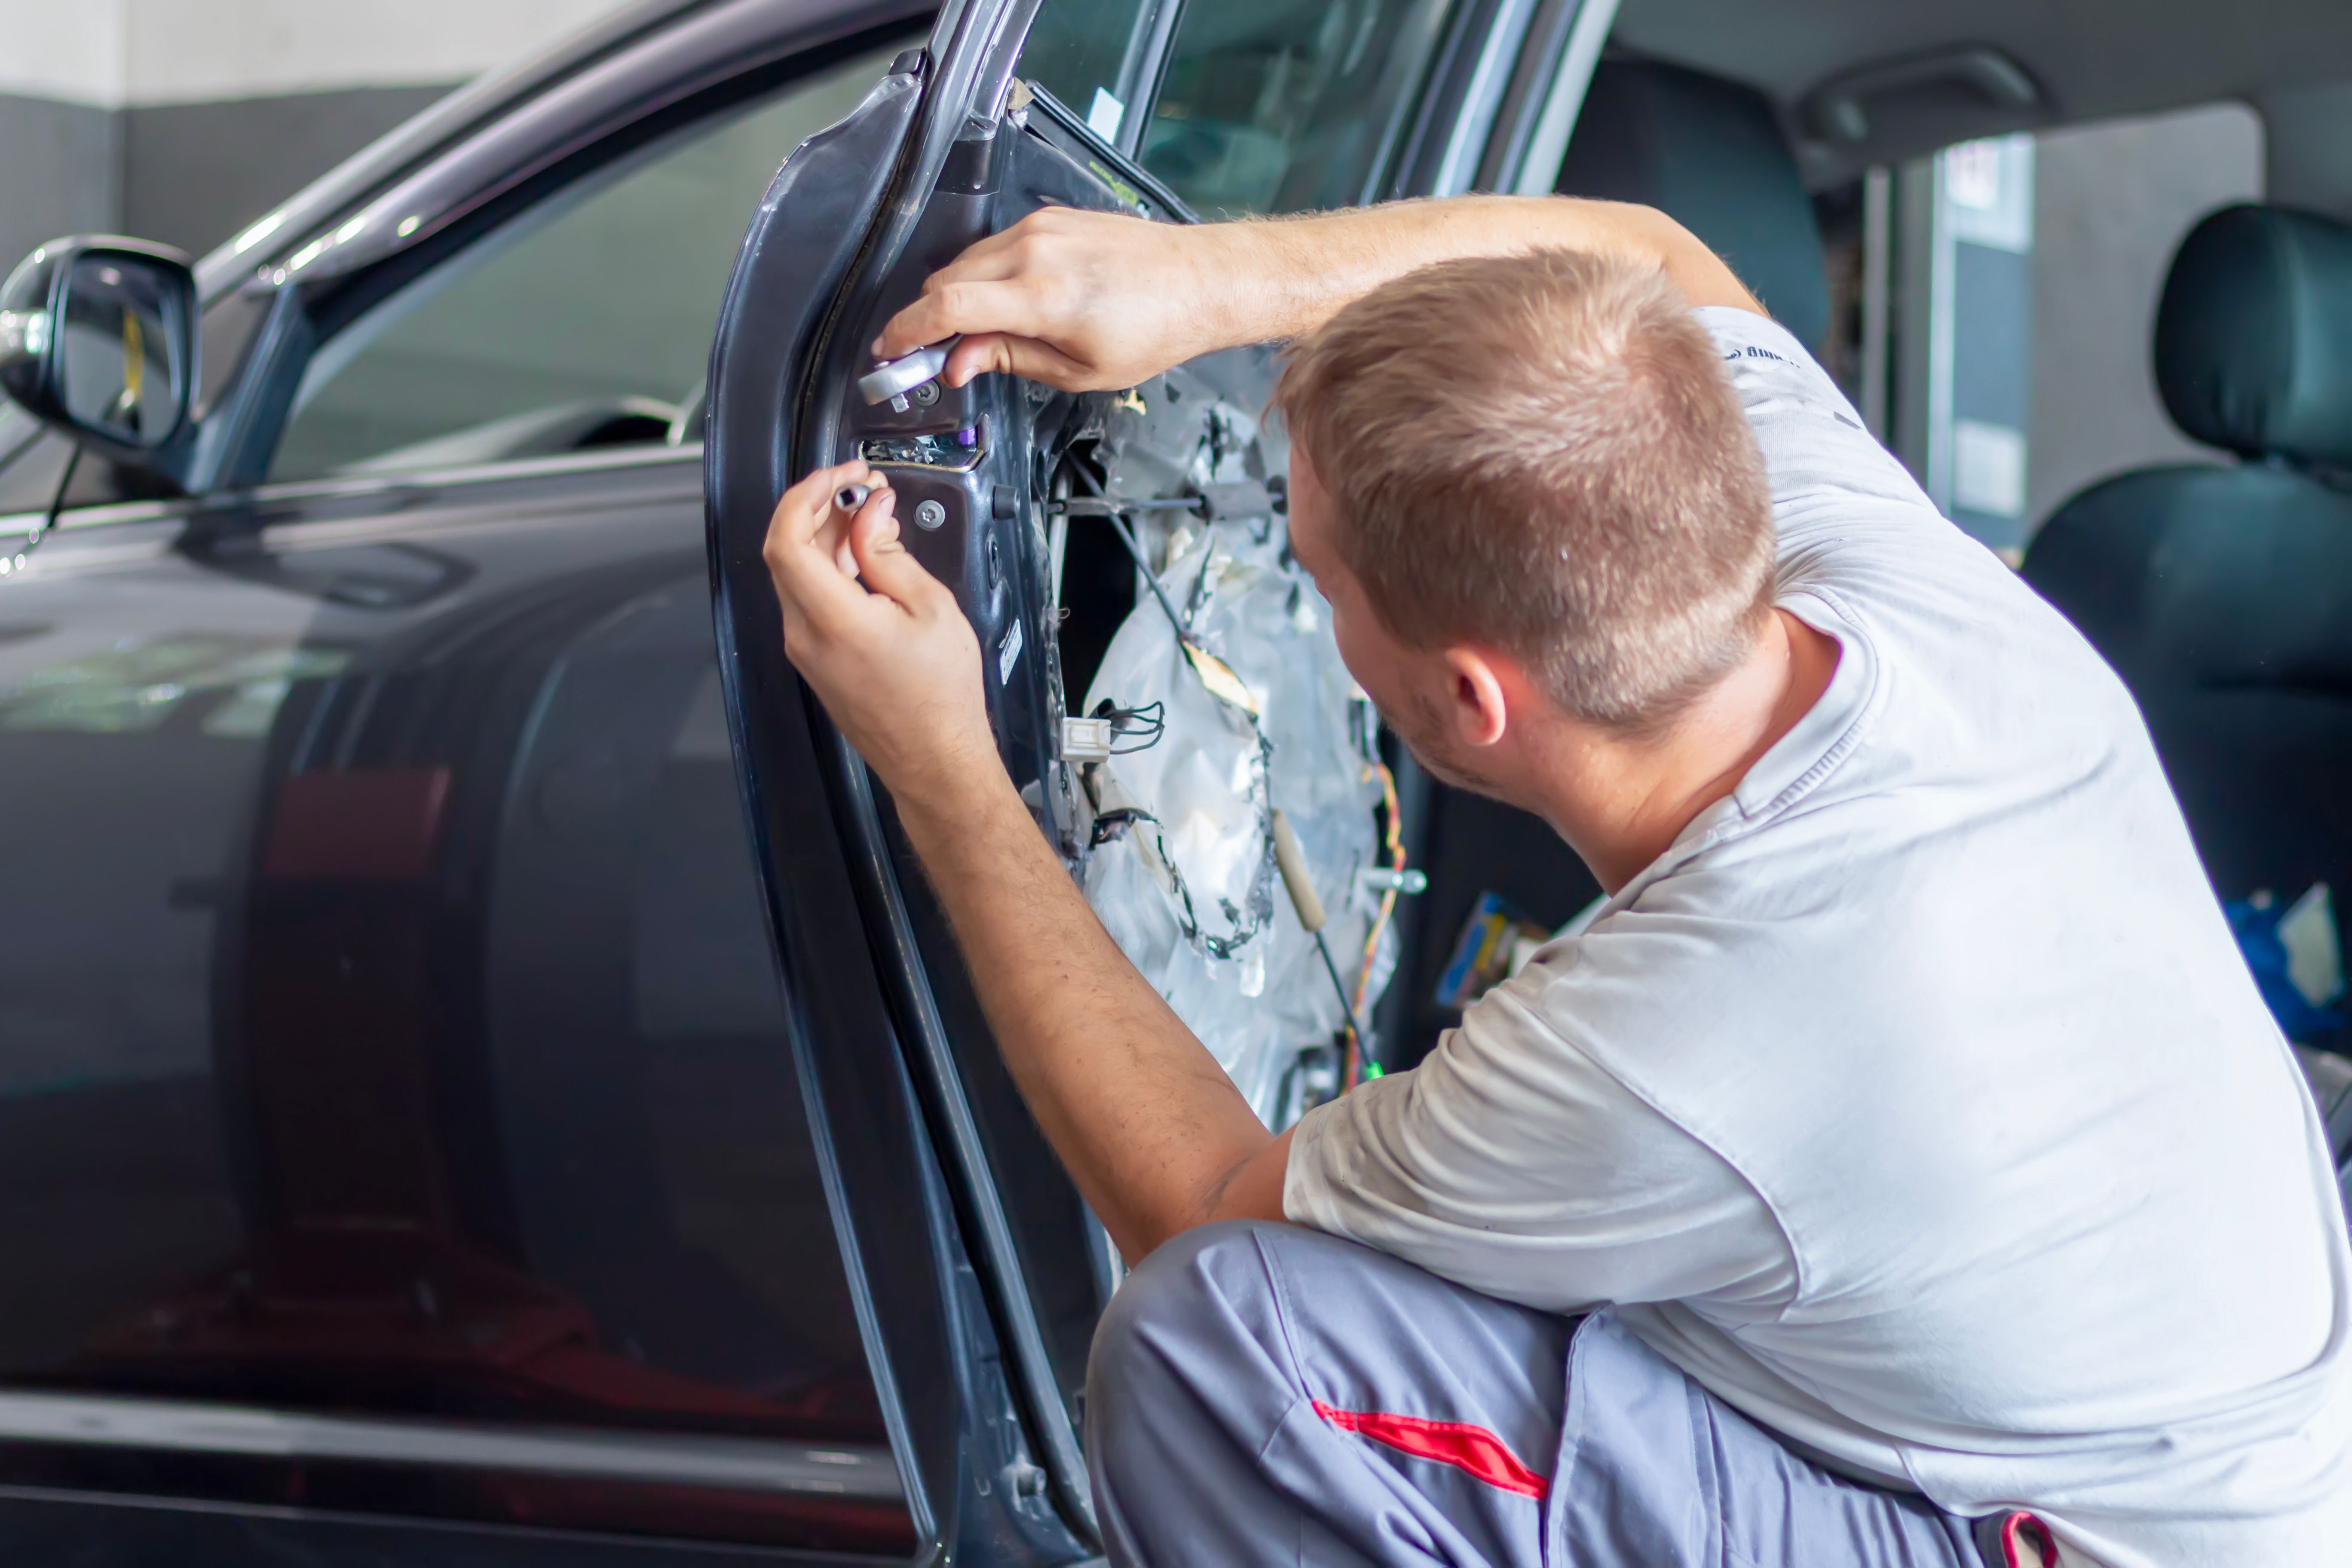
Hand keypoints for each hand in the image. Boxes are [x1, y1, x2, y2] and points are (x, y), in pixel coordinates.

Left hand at [762, 460, 1000, 806]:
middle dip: (821, 506)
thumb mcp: (930, 607)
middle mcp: (805, 635)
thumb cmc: (940, 697)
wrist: (934, 759)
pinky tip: (864, 555)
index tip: (840, 476)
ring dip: (827, 535)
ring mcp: (805, 649)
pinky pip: (809, 597)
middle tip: (862, 486)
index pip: (787, 539)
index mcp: (834, 620)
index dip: (807, 495)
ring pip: (797, 572)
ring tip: (871, 517)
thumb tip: (868, 513)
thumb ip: (888, 553)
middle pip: (788, 549)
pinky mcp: (814, 658)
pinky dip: (830, 566)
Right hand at [875, 207, 1237, 392]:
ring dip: (957, 296)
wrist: (1199, 279)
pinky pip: (996, 246)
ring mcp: (1042, 226)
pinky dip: (985, 275)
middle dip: (928, 318)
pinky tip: (1003, 301)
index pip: (947, 307)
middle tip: (930, 354)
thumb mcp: (1079, 369)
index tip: (888, 352)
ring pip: (967, 260)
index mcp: (1041, 295)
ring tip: (974, 333)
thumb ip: (1009, 360)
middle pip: (947, 280)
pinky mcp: (1051, 216)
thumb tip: (958, 363)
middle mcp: (1034, 250)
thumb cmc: (1153, 329)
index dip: (907, 331)